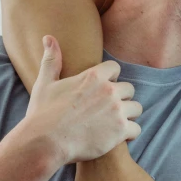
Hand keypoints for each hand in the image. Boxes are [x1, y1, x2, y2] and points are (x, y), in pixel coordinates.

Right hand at [26, 35, 141, 164]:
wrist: (45, 142)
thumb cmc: (43, 114)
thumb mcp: (45, 83)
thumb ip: (52, 60)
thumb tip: (49, 38)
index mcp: (93, 77)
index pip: (115, 68)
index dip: (110, 78)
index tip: (103, 88)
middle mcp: (109, 91)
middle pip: (129, 89)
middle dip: (121, 98)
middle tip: (108, 110)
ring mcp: (117, 111)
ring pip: (136, 108)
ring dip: (128, 115)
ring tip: (115, 123)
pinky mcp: (121, 131)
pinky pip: (137, 129)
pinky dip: (130, 133)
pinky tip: (118, 137)